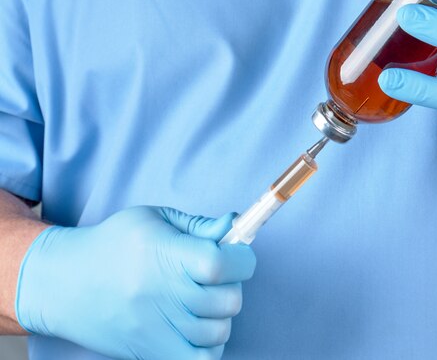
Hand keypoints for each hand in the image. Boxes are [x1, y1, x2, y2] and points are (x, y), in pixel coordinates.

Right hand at [15, 207, 255, 358]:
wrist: (65, 283)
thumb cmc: (114, 243)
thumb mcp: (156, 219)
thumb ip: (199, 225)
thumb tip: (234, 226)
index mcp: (164, 254)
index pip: (220, 264)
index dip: (241, 258)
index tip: (237, 253)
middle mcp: (161, 294)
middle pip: (228, 299)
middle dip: (233, 283)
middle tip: (217, 274)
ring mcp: (156, 329)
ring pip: (219, 331)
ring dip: (222, 314)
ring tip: (204, 299)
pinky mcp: (151, 352)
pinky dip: (210, 346)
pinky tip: (200, 327)